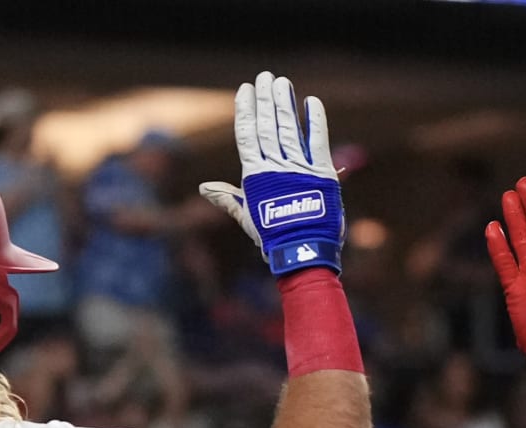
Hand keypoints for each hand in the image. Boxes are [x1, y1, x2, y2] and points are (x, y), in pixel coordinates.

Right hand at [197, 72, 344, 276]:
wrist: (301, 252)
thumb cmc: (272, 237)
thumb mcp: (247, 217)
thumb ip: (229, 197)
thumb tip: (205, 187)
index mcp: (254, 176)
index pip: (247, 135)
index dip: (246, 110)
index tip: (245, 90)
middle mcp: (274, 167)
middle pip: (267, 126)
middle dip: (265, 99)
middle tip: (265, 77)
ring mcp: (297, 168)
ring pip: (288, 129)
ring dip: (284, 103)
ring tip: (281, 82)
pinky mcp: (320, 172)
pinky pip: (317, 141)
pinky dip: (315, 121)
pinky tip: (311, 101)